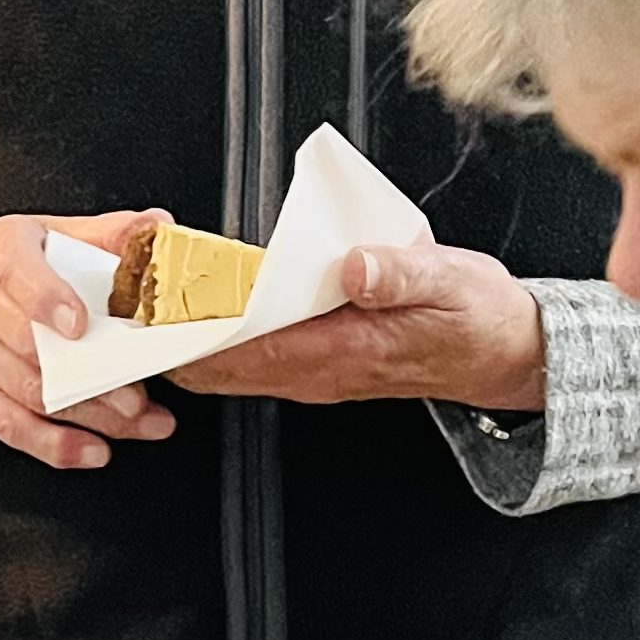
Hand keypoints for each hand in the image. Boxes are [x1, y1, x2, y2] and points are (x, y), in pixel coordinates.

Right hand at [0, 210, 176, 470]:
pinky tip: (93, 450)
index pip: (18, 273)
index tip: (79, 325)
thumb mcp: (57, 234)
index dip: (48, 300)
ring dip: (89, 416)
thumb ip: (110, 234)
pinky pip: (7, 426)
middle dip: (90, 377)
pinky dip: (53, 445)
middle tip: (138, 396)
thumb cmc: (16, 262)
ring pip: (28, 392)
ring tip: (139, 422)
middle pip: (31, 347)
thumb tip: (158, 228)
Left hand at [171, 243, 544, 409]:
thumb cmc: (476, 318)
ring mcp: (317, 372)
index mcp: (344, 350)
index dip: (196, 333)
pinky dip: (221, 338)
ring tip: (150, 303)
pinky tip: (201, 311)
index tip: (156, 310)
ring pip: (234, 367)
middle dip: (177, 339)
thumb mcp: (450, 281)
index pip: (249, 349)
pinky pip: (255, 358)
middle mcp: (321, 371)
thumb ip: (399, 272)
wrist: (507, 353)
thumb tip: (352, 266)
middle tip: (132, 300)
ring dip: (193, 340)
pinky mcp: (320, 362)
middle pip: (225, 366)